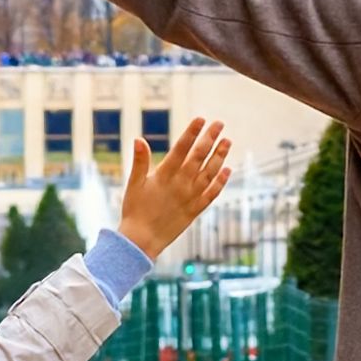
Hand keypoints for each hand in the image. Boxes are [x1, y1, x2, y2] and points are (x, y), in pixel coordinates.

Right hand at [107, 119, 234, 261]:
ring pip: (209, 173)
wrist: (141, 242)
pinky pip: (212, 193)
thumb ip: (139, 162)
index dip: (192, 133)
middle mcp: (181, 185)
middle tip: (219, 123)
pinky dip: (221, 181)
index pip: (181, 149)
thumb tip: (139, 139)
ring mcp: (190, 197)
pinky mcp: (195, 210)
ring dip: (220, 156)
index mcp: (164, 176)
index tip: (201, 119)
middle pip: (199, 157)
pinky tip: (228, 170)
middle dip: (210, 138)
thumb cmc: (134, 211)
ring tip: (227, 141)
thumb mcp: (133, 185)